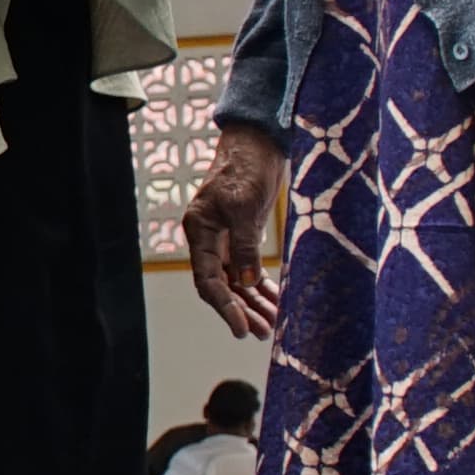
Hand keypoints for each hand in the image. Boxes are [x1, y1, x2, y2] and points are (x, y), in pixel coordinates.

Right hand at [180, 121, 285, 339]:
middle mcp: (210, 239)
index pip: (207, 280)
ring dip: (253, 304)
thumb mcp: (245, 205)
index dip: (224, 307)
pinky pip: (249, 269)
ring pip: (236, 282)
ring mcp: (227, 239)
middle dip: (241, 311)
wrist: (258, 142)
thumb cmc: (246, 167)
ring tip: (272, 326)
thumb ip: (244, 245)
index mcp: (200, 231)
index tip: (242, 328)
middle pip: (221, 286)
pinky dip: (261, 287)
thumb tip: (246, 282)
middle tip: (262, 333)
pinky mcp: (244, 236)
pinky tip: (274, 303)